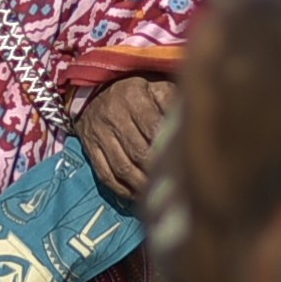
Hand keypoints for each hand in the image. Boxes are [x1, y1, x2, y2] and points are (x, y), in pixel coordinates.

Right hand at [74, 77, 173, 202]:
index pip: (154, 128)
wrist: (95, 90)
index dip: (169, 147)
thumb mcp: (155, 86)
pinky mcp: (89, 149)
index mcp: (133, 97)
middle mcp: (114, 116)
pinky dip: (123, 190)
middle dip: (158, 171)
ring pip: (123, 168)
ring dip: (142, 185)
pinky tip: (138, 195)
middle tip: (175, 183)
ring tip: (159, 192)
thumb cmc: (136, 91)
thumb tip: (190, 122)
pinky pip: (106, 176)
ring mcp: (99, 135)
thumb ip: (172, 101)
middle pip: (139, 153)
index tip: (183, 159)